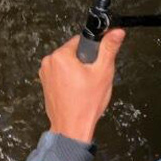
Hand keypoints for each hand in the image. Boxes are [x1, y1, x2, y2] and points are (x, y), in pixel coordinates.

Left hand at [39, 28, 125, 142]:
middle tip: (92, 78)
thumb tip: (116, 32)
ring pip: (67, 64)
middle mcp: (49, 62)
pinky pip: (61, 74)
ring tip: (84, 87)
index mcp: (60, 55)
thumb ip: (109, 48)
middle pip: (73, 52)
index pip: (80, 40)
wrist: (72, 128)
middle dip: (85, 62)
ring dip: (77, 72)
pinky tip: (76, 92)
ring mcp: (45, 74)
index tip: (96, 63)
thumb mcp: (103, 72)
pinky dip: (69, 80)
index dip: (92, 52)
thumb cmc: (86, 104)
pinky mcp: (45, 84)